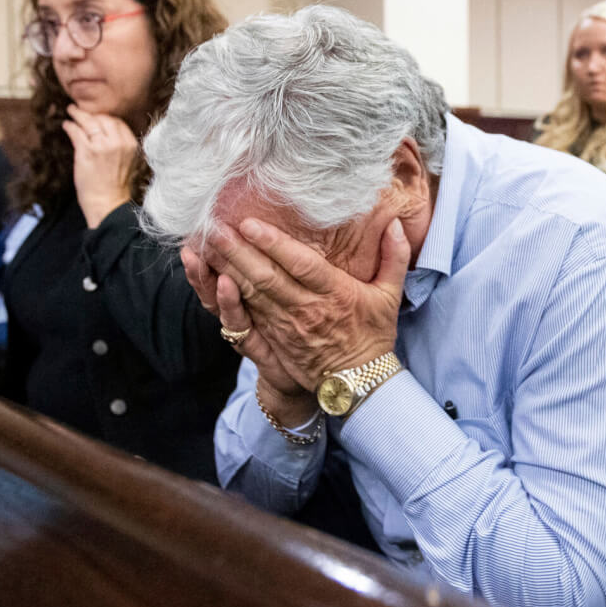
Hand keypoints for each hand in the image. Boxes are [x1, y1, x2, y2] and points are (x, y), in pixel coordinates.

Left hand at [63, 104, 137, 228]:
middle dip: (92, 113)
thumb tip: (107, 134)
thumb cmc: (117, 188)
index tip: (98, 117)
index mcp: (132, 145)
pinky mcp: (86, 152)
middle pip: (104, 118)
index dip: (106, 117)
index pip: (118, 122)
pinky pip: (76, 131)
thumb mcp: (128, 163)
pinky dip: (69, 126)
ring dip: (78, 114)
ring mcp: (102, 146)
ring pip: (89, 121)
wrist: (109, 205)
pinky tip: (66, 125)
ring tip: (71, 111)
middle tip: (82, 111)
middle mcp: (119, 143)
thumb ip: (122, 147)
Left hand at [201, 216, 408, 392]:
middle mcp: (307, 309)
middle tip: (215, 227)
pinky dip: (227, 298)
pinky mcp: (273, 340)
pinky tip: (214, 279)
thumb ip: (395, 257)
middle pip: (266, 277)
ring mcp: (286, 326)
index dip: (274, 244)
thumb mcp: (390, 295)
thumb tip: (398, 224)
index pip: (300, 264)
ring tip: (207, 244)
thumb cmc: (374, 335)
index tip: (251, 223)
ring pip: (251, 294)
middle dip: (238, 251)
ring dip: (227, 268)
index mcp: (335, 294)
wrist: (358, 383)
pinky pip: (247, 316)